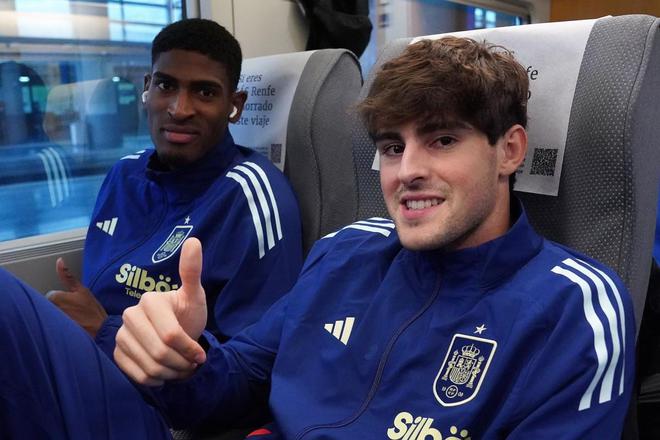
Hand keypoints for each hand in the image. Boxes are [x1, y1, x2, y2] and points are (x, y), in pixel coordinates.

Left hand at [47, 258, 107, 337]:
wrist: (99, 330)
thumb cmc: (91, 310)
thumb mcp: (81, 290)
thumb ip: (67, 276)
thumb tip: (59, 261)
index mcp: (54, 297)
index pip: (51, 296)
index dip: (62, 298)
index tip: (72, 302)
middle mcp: (49, 309)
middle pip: (48, 306)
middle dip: (59, 307)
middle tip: (73, 311)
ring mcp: (51, 321)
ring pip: (50, 315)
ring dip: (59, 316)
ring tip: (73, 319)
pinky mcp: (54, 332)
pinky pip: (52, 326)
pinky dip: (59, 326)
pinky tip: (70, 327)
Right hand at [114, 238, 207, 385]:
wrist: (176, 333)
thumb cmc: (187, 314)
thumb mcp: (195, 296)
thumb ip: (192, 272)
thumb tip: (194, 241)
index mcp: (150, 300)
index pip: (171, 336)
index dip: (189, 349)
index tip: (200, 354)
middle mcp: (130, 316)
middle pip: (159, 353)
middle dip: (181, 364)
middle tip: (191, 363)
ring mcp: (121, 335)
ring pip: (149, 367)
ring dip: (171, 373)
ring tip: (180, 366)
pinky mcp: (116, 353)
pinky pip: (137, 376)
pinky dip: (155, 380)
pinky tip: (165, 372)